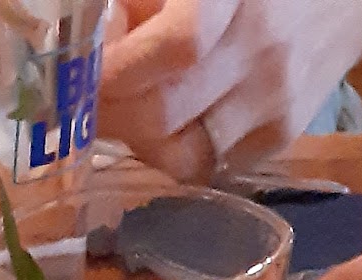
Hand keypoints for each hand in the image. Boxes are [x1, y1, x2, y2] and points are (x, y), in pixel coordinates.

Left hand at [99, 0, 361, 181]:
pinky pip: (208, 166)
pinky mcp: (279, 136)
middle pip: (164, 112)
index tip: (82, 75)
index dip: (118, 68)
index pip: (178, 44)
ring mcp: (273, 101)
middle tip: (86, 105)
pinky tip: (170, 124)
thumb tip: (94, 31)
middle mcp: (260, 49)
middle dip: (111, 116)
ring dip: (138, 143)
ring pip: (180, 155)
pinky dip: (175, 153)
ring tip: (126, 115)